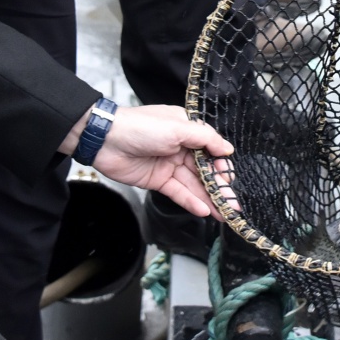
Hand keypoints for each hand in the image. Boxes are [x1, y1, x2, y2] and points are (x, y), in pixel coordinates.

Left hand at [63, 104, 229, 216]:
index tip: (230, 178)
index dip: (221, 164)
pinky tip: (204, 211)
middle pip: (204, 169)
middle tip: (233, 202)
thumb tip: (227, 149)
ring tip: (224, 213)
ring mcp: (169, 165)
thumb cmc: (141, 126)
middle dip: (219, 186)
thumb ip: (205, 139)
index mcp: (186, 130)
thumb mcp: (178, 127)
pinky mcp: (158, 181)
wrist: (106, 140)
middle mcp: (180, 147)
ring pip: (194, 184)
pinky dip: (191, 201)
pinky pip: (178, 192)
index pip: (210, 148)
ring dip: (208, 198)